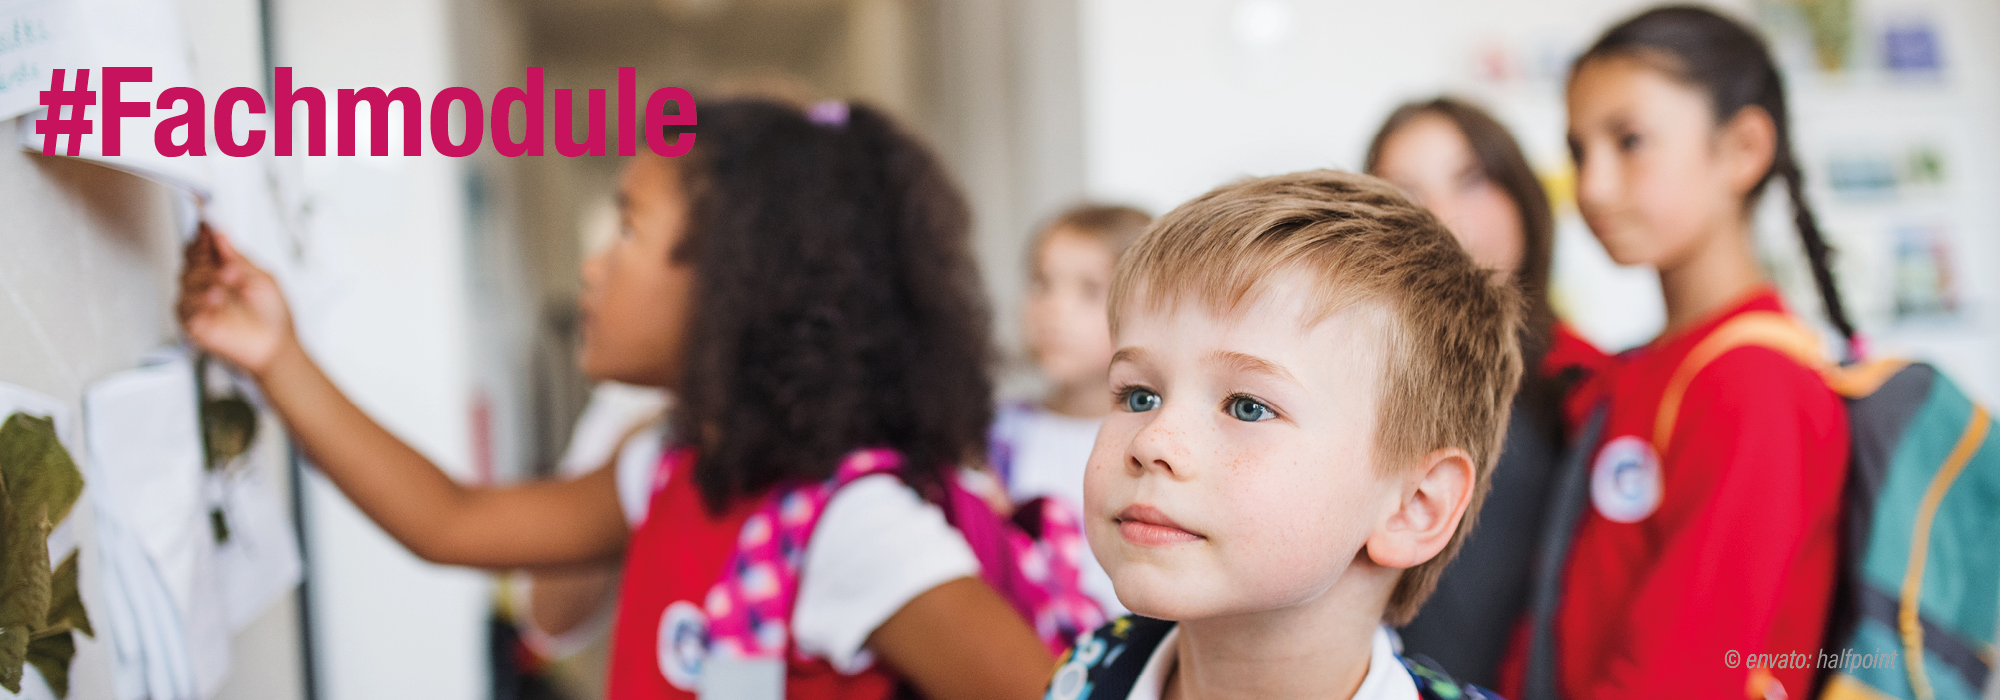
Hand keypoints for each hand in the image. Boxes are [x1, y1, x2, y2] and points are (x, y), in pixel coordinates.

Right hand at [177, 224, 297, 377]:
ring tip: (227, 286)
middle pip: (192, 262)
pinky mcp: (194, 322)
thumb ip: (238, 257)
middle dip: (208, 261)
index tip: (205, 227)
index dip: (202, 236)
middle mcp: (209, 284)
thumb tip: (221, 234)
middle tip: (230, 269)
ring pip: (186, 281)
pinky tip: (215, 300)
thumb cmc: (273, 316)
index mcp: (225, 270)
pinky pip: (185, 306)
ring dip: (206, 280)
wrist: (275, 346)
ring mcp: (200, 303)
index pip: (204, 248)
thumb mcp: (262, 279)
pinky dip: (199, 301)